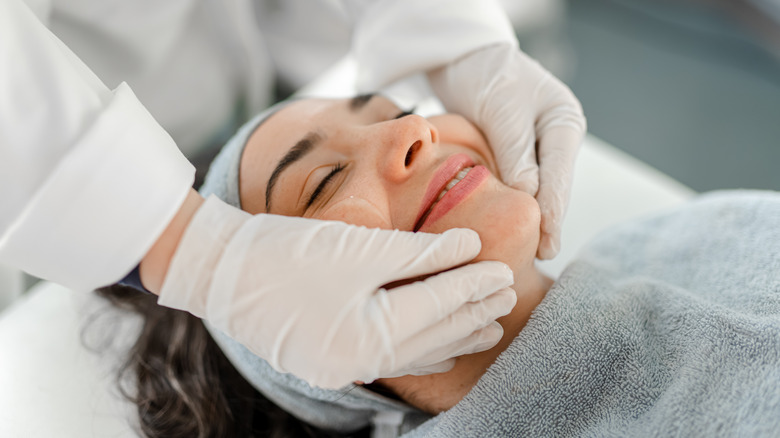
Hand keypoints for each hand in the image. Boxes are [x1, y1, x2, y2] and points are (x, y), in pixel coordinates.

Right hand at [156, 195, 515, 387]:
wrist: (217, 269)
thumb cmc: (285, 251)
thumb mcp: (358, 246)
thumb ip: (419, 252)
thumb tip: (468, 246)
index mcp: (368, 334)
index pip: (439, 306)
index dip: (474, 285)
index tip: (505, 270)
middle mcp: (359, 361)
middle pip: (433, 335)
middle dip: (472, 313)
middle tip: (508, 295)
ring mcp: (342, 365)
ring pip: (416, 352)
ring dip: (454, 335)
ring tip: (489, 327)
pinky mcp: (329, 359)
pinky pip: (391, 358)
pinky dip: (421, 348)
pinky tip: (441, 348)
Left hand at [428, 43, 586, 258]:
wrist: (465, 58)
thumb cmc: (488, 75)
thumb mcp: (503, 110)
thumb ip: (516, 152)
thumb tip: (528, 194)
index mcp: (564, 123)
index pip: (561, 175)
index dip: (554, 211)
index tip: (549, 242)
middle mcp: (555, 139)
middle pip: (552, 186)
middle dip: (545, 221)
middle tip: (541, 255)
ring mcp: (536, 148)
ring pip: (534, 189)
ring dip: (527, 215)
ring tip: (525, 251)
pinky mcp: (513, 155)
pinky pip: (514, 184)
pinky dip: (509, 203)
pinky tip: (505, 226)